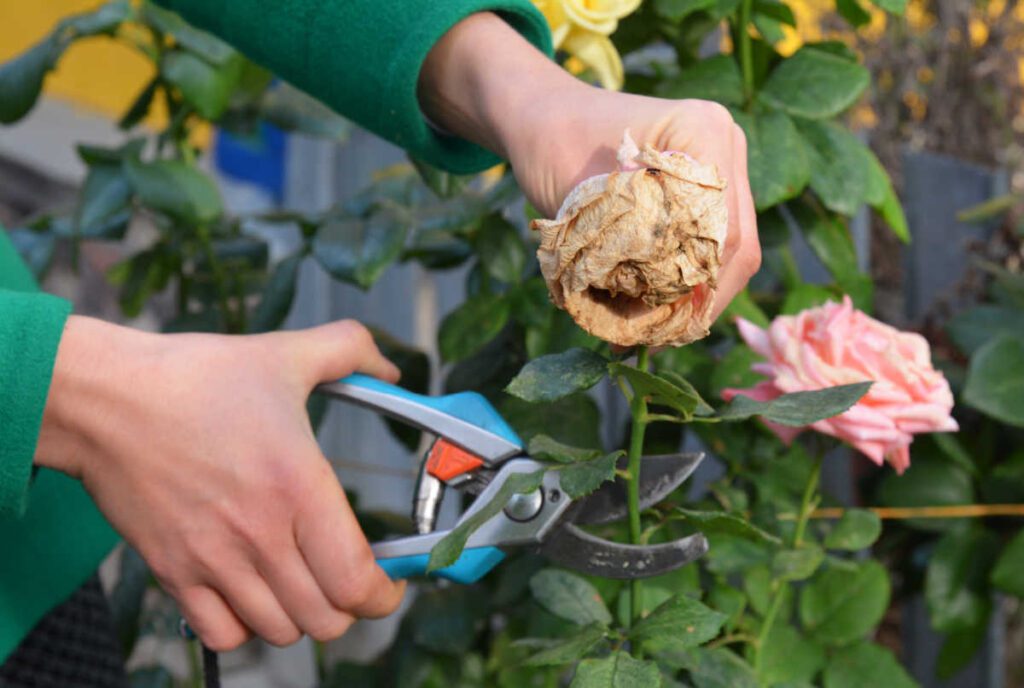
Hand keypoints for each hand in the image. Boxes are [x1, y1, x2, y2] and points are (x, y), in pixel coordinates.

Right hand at [35, 317, 405, 650]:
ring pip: (279, 632)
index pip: (355, 580)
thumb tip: (391, 369)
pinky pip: (222, 636)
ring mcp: (213, 559)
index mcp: (298, 485)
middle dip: (348, 606)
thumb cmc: (194, 377)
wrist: (106, 398)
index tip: (388, 586)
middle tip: (344, 579)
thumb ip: (350, 351)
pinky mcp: (173, 572)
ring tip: (299, 582)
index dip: (383, 595)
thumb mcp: (285, 353)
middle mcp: (259, 533)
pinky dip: (244, 626)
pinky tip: (249, 592)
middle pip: (325, 619)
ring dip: (299, 615)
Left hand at [421, 13, 759, 320]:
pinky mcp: (706, 188)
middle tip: (654, 339)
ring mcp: (721, 165)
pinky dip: (684, 278)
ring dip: (693, 295)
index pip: (724, 231)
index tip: (656, 327)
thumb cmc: (550, 145)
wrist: (539, 116)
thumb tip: (655, 315)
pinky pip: (710, 243)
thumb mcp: (584, 201)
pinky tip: (652, 308)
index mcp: (703, 132)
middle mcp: (725, 145)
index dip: (697, 288)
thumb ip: (626, 249)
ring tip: (650, 331)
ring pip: (729, 252)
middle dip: (698, 300)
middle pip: (737, 246)